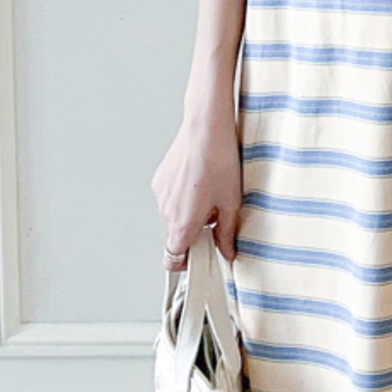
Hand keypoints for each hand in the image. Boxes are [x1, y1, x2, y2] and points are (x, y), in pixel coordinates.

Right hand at [152, 106, 242, 262]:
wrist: (205, 129)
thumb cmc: (218, 161)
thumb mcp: (231, 202)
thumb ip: (226, 233)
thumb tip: (227, 251)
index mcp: (182, 224)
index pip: (172, 259)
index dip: (187, 262)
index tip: (201, 257)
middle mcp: (166, 212)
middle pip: (175, 237)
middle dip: (194, 233)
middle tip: (215, 219)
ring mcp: (160, 195)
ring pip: (173, 217)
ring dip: (188, 214)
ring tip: (210, 194)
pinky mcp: (159, 180)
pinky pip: (170, 199)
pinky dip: (182, 197)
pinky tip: (200, 181)